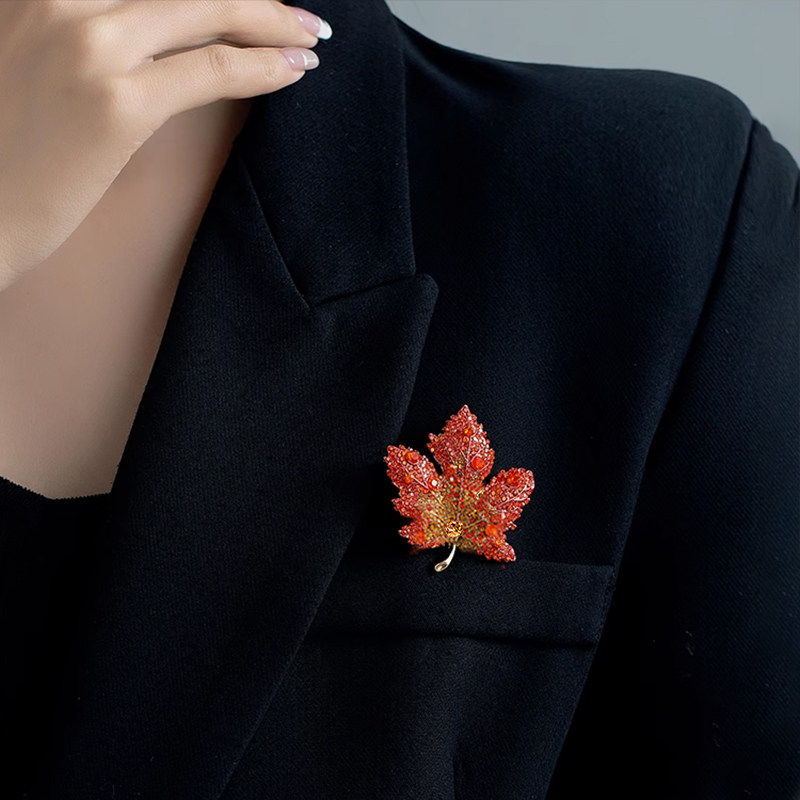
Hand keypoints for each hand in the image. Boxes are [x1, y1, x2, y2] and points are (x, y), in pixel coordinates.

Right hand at [0, 0, 327, 290]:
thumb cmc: (3, 156)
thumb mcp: (30, 64)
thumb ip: (79, 35)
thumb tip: (154, 41)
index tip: (244, 3)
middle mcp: (57, 0)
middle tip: (295, 14)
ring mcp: (86, 45)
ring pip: (205, 10)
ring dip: (269, 21)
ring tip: (309, 35)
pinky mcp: (116, 103)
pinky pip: (211, 71)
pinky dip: (263, 67)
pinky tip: (296, 69)